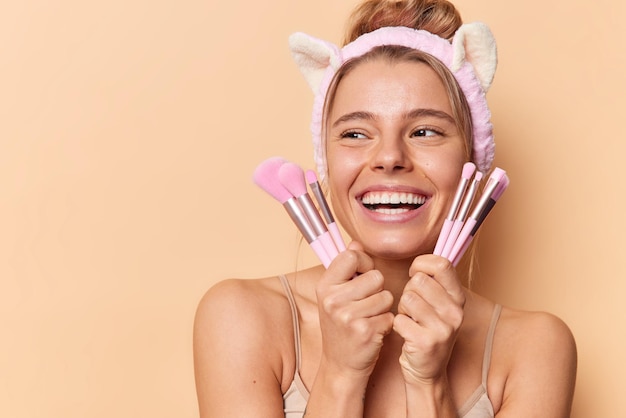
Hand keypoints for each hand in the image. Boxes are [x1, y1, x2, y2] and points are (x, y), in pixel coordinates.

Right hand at [316, 241, 394, 379]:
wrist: (340, 364)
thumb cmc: (341, 325)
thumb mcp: (335, 295)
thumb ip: (346, 267)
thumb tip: (356, 243)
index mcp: (325, 286)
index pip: (352, 256)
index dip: (364, 263)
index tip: (363, 275)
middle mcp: (333, 300)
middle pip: (375, 276)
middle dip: (377, 289)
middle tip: (365, 304)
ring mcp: (349, 316)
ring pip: (386, 296)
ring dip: (383, 307)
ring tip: (369, 317)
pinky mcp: (366, 331)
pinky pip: (390, 315)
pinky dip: (386, 323)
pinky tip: (373, 330)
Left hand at [393, 255, 464, 385]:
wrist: (427, 370)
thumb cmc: (426, 328)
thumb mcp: (438, 303)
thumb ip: (433, 280)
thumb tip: (418, 257)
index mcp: (458, 298)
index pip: (441, 264)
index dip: (421, 265)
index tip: (415, 275)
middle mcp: (455, 312)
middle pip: (419, 281)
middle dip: (409, 291)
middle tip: (412, 307)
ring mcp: (443, 328)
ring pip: (407, 298)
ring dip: (402, 309)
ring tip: (410, 320)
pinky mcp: (427, 343)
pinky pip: (399, 319)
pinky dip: (397, 325)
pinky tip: (407, 333)